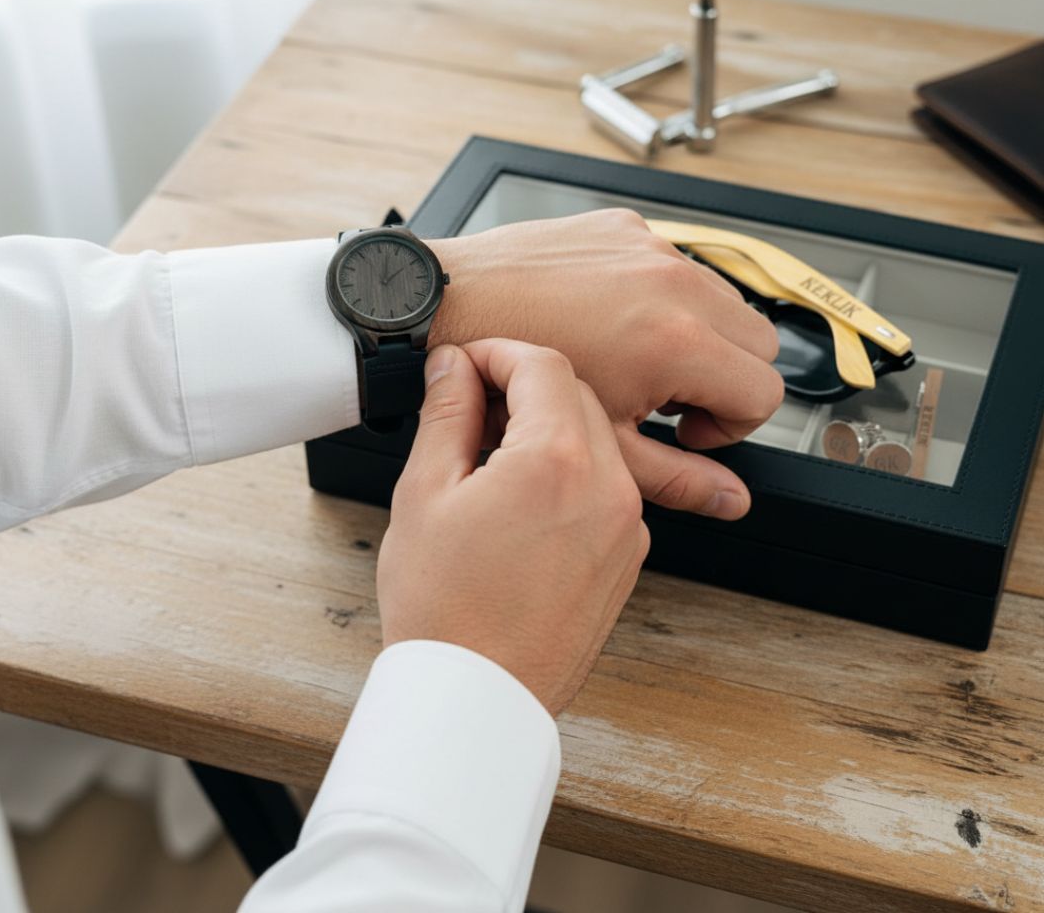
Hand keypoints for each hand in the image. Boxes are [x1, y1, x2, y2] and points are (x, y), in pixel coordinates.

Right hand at [377, 339, 649, 715]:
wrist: (477, 699)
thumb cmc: (443, 610)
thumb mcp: (424, 494)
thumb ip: (445, 414)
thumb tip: (453, 366)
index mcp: (557, 462)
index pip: (542, 363)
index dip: (496, 351)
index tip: (465, 364)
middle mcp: (608, 488)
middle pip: (576, 393)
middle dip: (523, 384)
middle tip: (471, 405)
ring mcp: (626, 525)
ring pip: (596, 437)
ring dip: (549, 425)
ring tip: (491, 453)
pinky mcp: (627, 556)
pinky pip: (607, 484)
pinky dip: (571, 468)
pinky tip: (523, 494)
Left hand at [426, 210, 783, 519]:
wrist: (444, 308)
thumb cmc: (505, 377)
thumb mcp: (597, 440)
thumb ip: (676, 477)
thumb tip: (727, 499)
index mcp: (676, 340)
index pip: (766, 391)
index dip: (731, 425)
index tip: (686, 431)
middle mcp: (675, 282)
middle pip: (761, 342)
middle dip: (726, 378)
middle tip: (666, 399)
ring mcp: (650, 246)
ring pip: (724, 299)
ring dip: (700, 335)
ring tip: (635, 360)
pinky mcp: (623, 226)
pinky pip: (676, 263)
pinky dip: (662, 295)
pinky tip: (612, 321)